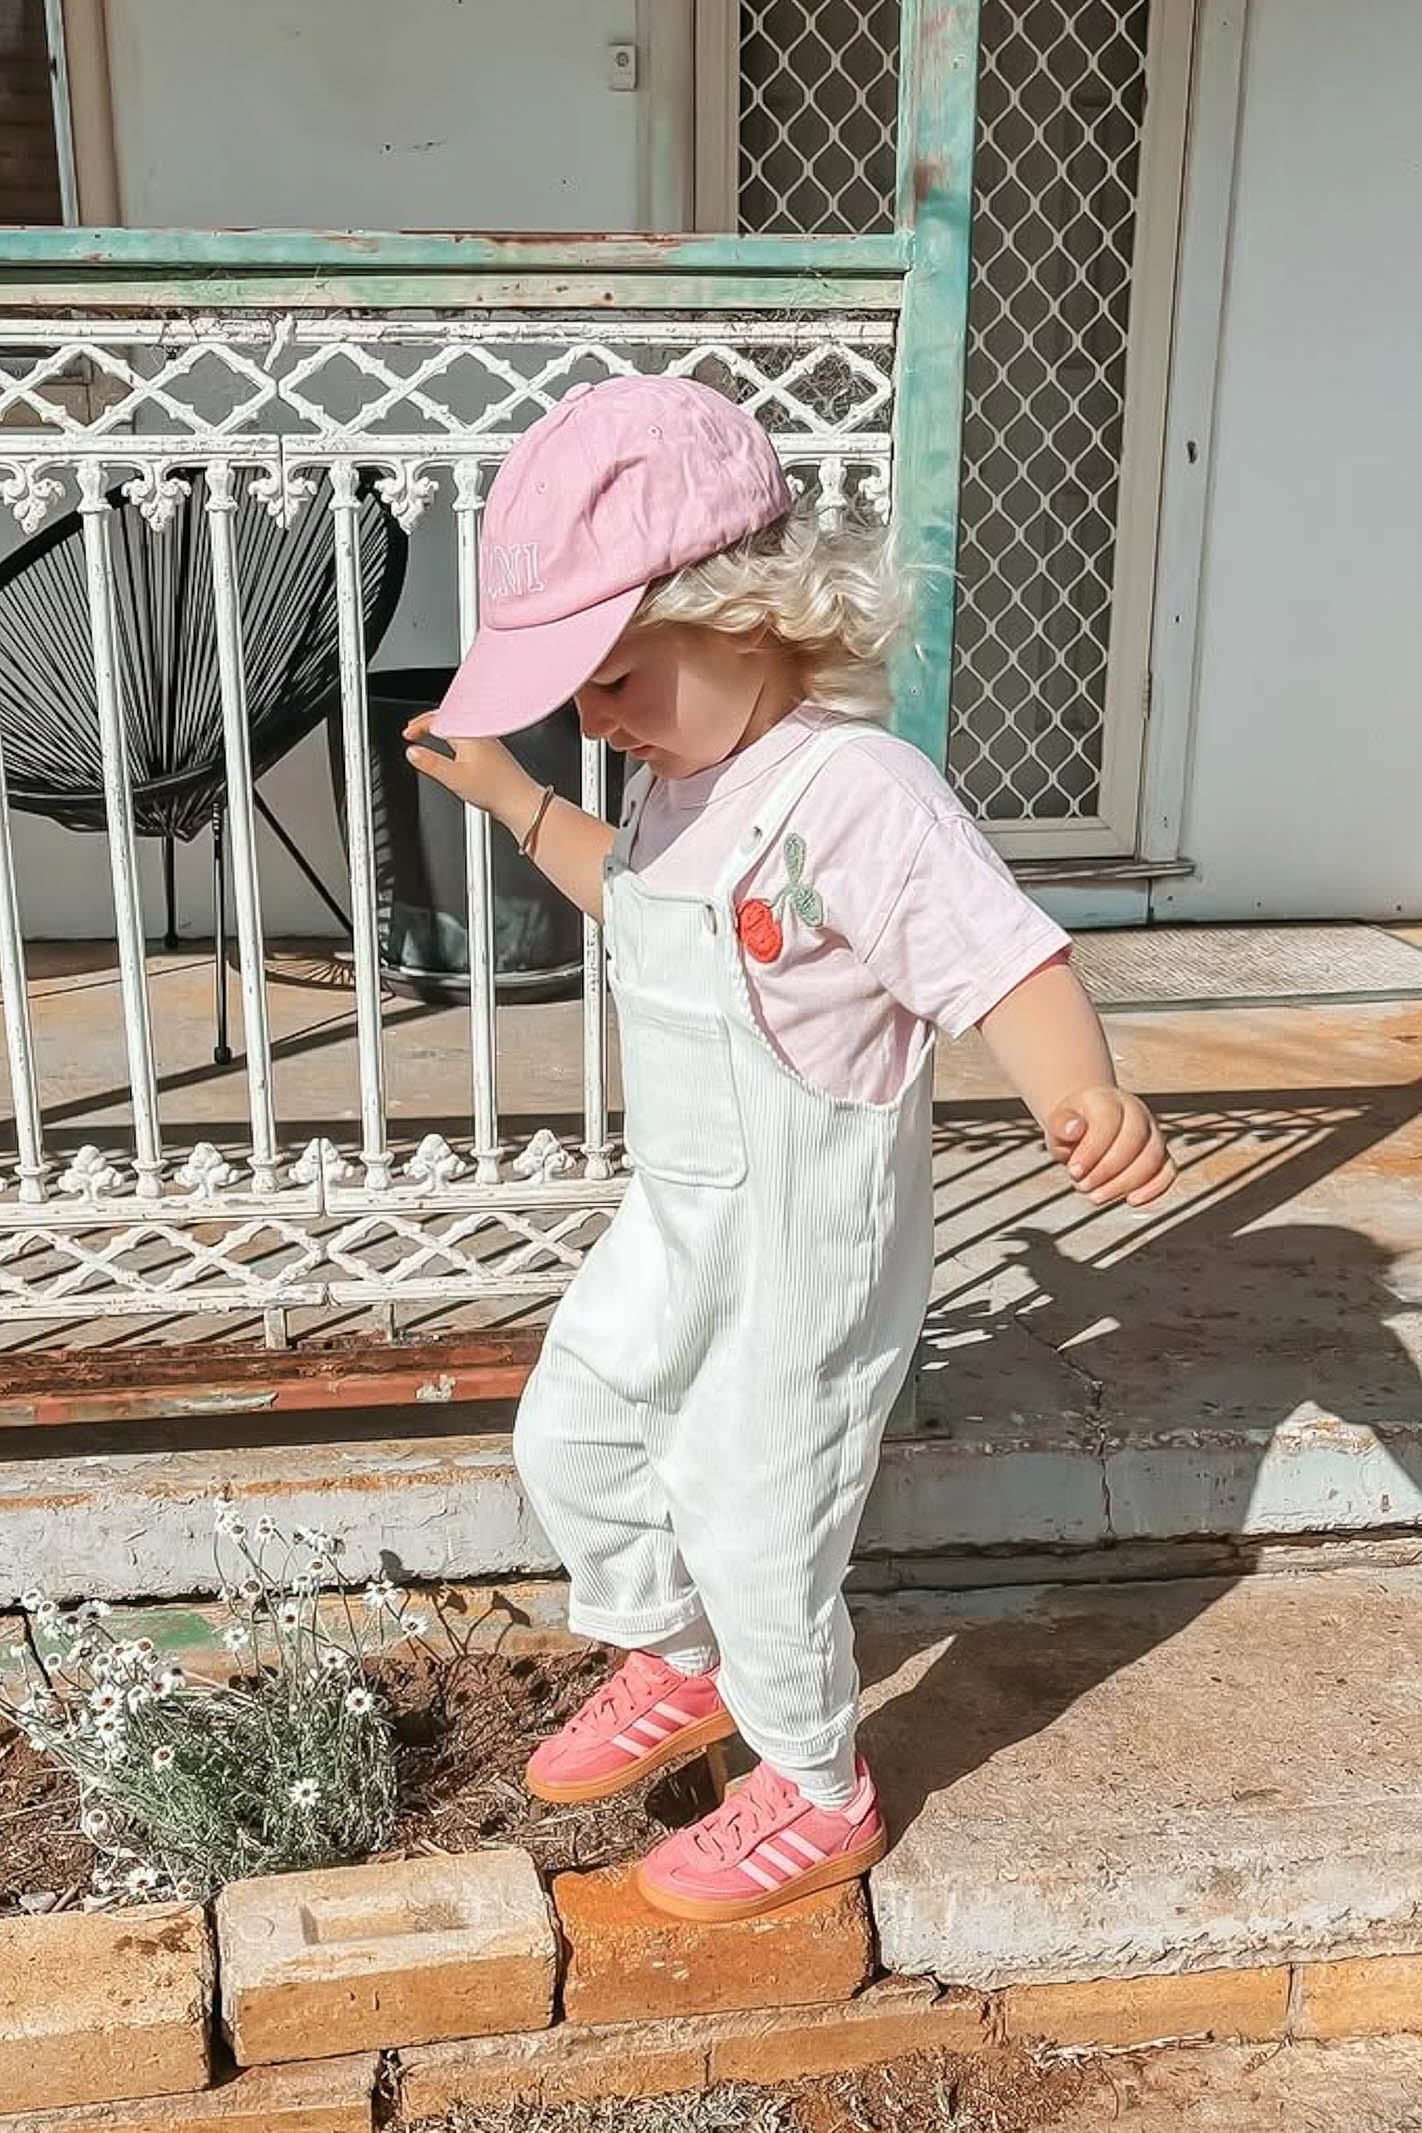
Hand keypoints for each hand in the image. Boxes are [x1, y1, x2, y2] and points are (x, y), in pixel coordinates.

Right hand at [403, 712, 532, 830]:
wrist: (519, 801)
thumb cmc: (494, 790)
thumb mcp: (453, 777)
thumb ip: (430, 763)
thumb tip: (412, 752)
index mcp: (469, 733)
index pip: (438, 719)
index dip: (419, 724)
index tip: (407, 733)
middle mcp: (480, 732)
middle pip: (448, 718)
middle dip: (428, 723)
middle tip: (413, 731)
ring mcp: (487, 740)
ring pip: (458, 726)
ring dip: (441, 728)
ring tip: (427, 735)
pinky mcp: (492, 750)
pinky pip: (467, 735)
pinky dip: (453, 736)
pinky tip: (451, 747)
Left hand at [1046, 1087, 1174, 1208]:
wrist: (1089, 1122)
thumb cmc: (1073, 1127)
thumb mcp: (1058, 1123)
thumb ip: (1060, 1125)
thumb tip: (1073, 1130)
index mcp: (1110, 1101)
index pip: (1109, 1121)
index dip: (1092, 1150)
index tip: (1074, 1171)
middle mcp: (1137, 1113)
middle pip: (1134, 1141)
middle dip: (1106, 1170)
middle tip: (1083, 1186)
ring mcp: (1152, 1134)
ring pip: (1152, 1158)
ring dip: (1124, 1183)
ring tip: (1097, 1196)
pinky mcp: (1161, 1155)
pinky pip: (1168, 1171)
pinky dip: (1154, 1189)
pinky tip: (1132, 1200)